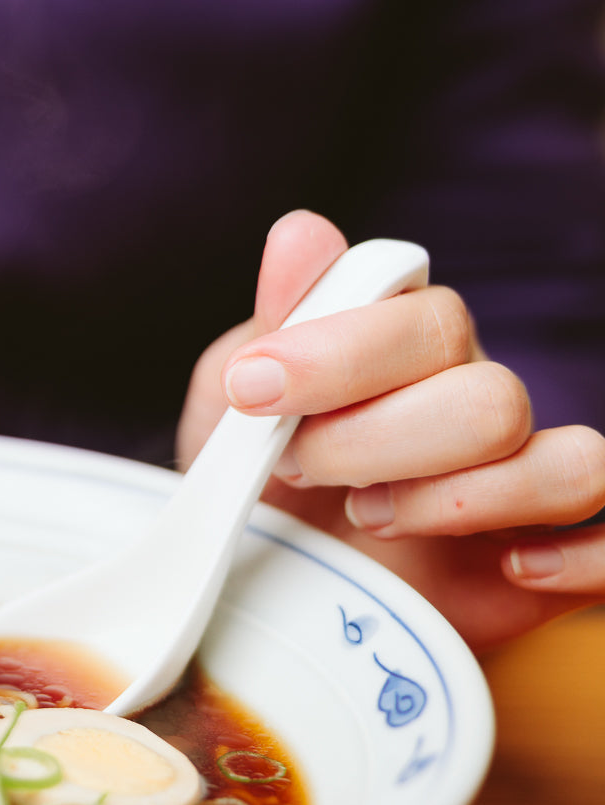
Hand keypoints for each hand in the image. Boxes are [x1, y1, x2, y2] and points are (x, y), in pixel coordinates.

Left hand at [177, 210, 604, 652]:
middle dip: (373, 439)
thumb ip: (278, 317)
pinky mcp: (552, 551)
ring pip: (564, 463)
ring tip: (365, 516)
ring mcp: (522, 473)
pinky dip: (577, 556)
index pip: (427, 318)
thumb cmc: (257, 468)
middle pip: (491, 396)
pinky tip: (506, 568)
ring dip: (458, 499)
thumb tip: (301, 232)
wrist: (268, 572)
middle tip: (290, 465)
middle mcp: (477, 393)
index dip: (340, 352)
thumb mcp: (235, 391)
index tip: (252, 385)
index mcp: (411, 340)